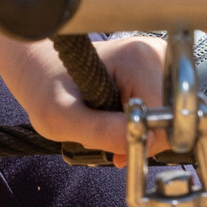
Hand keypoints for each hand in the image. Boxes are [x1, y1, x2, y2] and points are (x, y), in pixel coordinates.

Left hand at [0, 33, 161, 159]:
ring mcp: (156, 60)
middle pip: (171, 118)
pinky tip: (112, 117)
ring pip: (166, 117)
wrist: (35, 65)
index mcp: (139, 58)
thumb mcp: (62, 118)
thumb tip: (146, 142)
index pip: (168, 118)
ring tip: (104, 123)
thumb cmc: (43, 85)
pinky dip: (138, 123)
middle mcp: (155, 53)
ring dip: (138, 131)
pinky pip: (159, 111)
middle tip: (104, 137)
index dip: (144, 142)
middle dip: (140, 137)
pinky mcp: (153, 70)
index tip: (117, 153)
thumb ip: (102, 132)